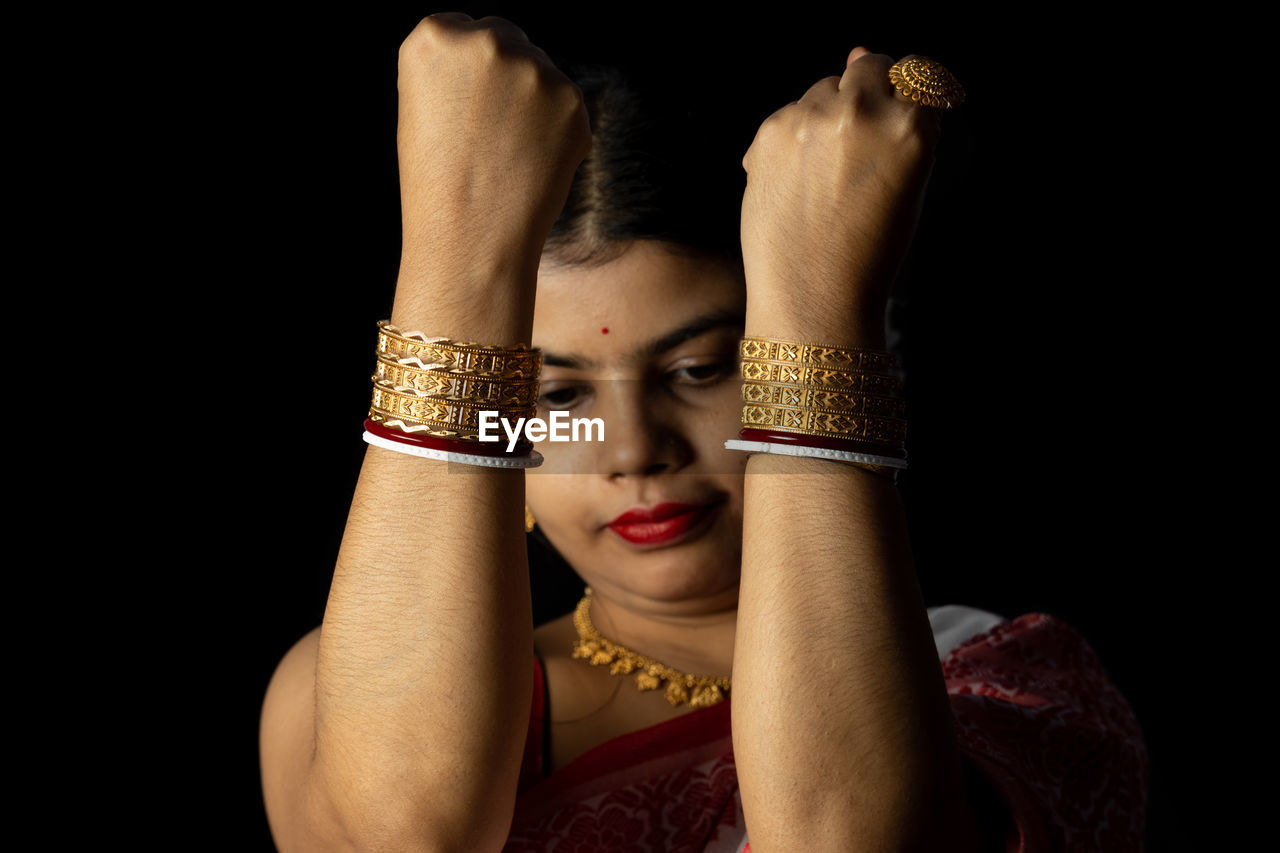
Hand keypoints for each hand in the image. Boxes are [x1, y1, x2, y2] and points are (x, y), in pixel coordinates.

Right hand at [395, 13, 590, 295]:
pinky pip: (566, 106)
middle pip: (506, 37)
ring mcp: (533, 68)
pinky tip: (533, 163)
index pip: (460, 28)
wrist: (470, 238)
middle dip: (504, 73)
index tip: (465, 103)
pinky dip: (557, 131)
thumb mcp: (421, 108)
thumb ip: (455, 71)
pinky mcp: (571, 99)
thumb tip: (500, 56)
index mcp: (433, 37)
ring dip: (533, 102)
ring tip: (508, 155)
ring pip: (540, 72)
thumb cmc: (436, 184)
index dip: (466, 69)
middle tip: (492, 131)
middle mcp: (485, 41)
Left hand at [740, 48, 942, 343]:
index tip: (893, 122)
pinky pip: (787, 117)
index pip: (916, 74)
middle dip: (862, 97)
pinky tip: (795, 189)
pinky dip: (789, 144)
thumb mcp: (905, 182)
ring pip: (822, 90)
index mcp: (913, 126)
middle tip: (853, 155)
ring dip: (823, 119)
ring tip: (823, 183)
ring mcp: (812, 119)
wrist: (813, 299)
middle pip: (866, 67)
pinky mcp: (770, 132)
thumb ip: (890, 116)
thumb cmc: (867, 250)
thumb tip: (854, 50)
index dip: (902, 97)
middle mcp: (863, 112)